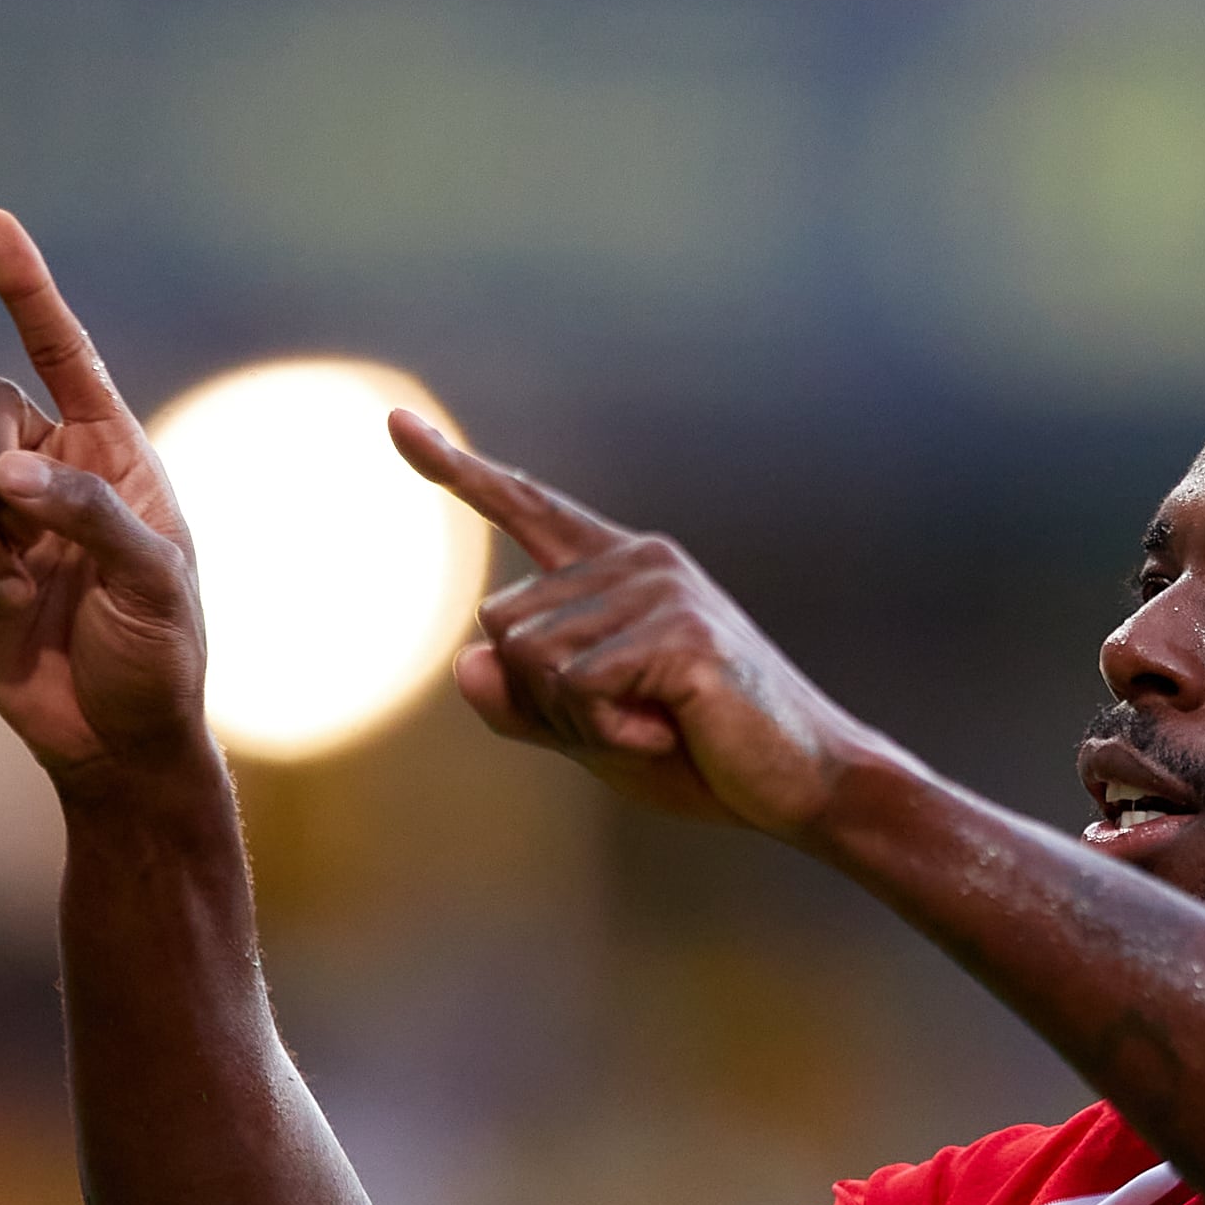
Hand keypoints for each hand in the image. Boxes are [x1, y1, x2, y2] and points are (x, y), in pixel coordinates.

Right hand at [0, 210, 210, 792]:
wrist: (114, 737)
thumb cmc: (160, 656)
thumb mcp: (156, 583)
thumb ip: (92, 515)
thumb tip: (8, 474)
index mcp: (116, 451)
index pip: (64, 352)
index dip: (26, 289)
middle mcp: (53, 465)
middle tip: (16, 516)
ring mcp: (0, 510)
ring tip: (19, 590)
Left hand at [390, 411, 892, 842]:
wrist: (808, 783)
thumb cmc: (703, 756)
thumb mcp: (592, 733)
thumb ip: (524, 703)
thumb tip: (465, 660)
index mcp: (619, 569)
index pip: (526, 509)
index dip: (456, 469)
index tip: (396, 421)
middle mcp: (639, 560)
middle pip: (503, 625)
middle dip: (542, 700)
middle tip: (630, 723)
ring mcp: (662, 589)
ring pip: (533, 661)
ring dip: (579, 723)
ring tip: (660, 727)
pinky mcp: (680, 632)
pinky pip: (579, 690)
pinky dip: (610, 733)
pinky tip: (671, 731)